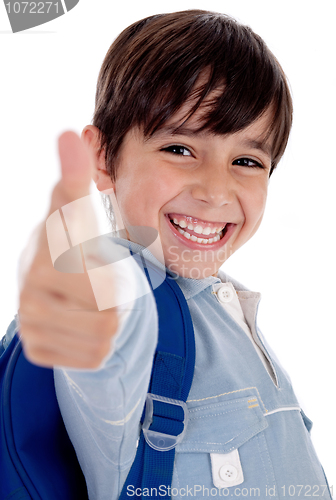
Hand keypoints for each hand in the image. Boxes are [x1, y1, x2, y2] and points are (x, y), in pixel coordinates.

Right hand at [18, 131, 118, 368]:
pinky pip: (94, 356)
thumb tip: (71, 131)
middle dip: (113, 297)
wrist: (52, 290)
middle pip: (107, 311)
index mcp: (42, 257)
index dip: (99, 267)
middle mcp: (29, 294)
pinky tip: (81, 324)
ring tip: (88, 303)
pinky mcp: (39, 352)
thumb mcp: (75, 213)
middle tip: (96, 284)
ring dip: (107, 320)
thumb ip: (75, 176)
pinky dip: (98, 343)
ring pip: (103, 337)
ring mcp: (31, 326)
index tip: (84, 257)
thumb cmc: (69, 247)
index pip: (88, 267)